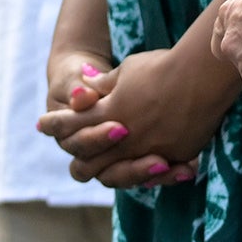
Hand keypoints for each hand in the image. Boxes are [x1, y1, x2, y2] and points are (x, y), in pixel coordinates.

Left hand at [50, 42, 238, 189]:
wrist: (201, 73)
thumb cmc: (161, 66)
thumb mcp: (127, 70)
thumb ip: (105, 86)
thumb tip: (84, 90)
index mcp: (107, 112)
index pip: (70, 124)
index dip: (55, 124)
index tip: (41, 124)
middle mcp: (123, 138)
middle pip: (89, 162)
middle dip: (82, 159)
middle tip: (81, 158)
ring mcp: (148, 150)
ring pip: (119, 174)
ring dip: (116, 172)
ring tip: (116, 167)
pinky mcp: (173, 156)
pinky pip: (155, 175)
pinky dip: (151, 175)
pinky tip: (153, 171)